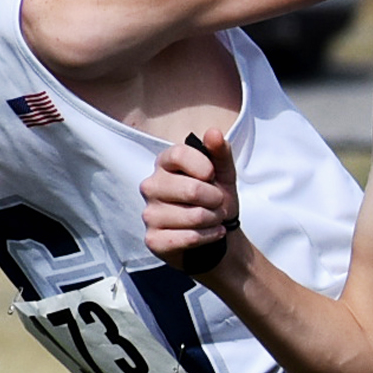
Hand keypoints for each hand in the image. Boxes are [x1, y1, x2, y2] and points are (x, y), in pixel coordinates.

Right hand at [143, 127, 238, 266]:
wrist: (216, 235)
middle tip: (218, 204)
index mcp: (164, 164)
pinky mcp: (154, 240)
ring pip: (194, 217)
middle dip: (216, 200)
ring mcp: (149, 214)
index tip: (212, 176)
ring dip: (214, 220)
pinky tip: (212, 233)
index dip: (204, 166)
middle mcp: (151, 187)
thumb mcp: (223, 174)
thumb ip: (220, 152)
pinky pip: (189, 238)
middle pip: (191, 189)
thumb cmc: (215, 200)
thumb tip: (213, 132)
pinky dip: (209, 236)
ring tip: (214, 219)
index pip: (180, 154)